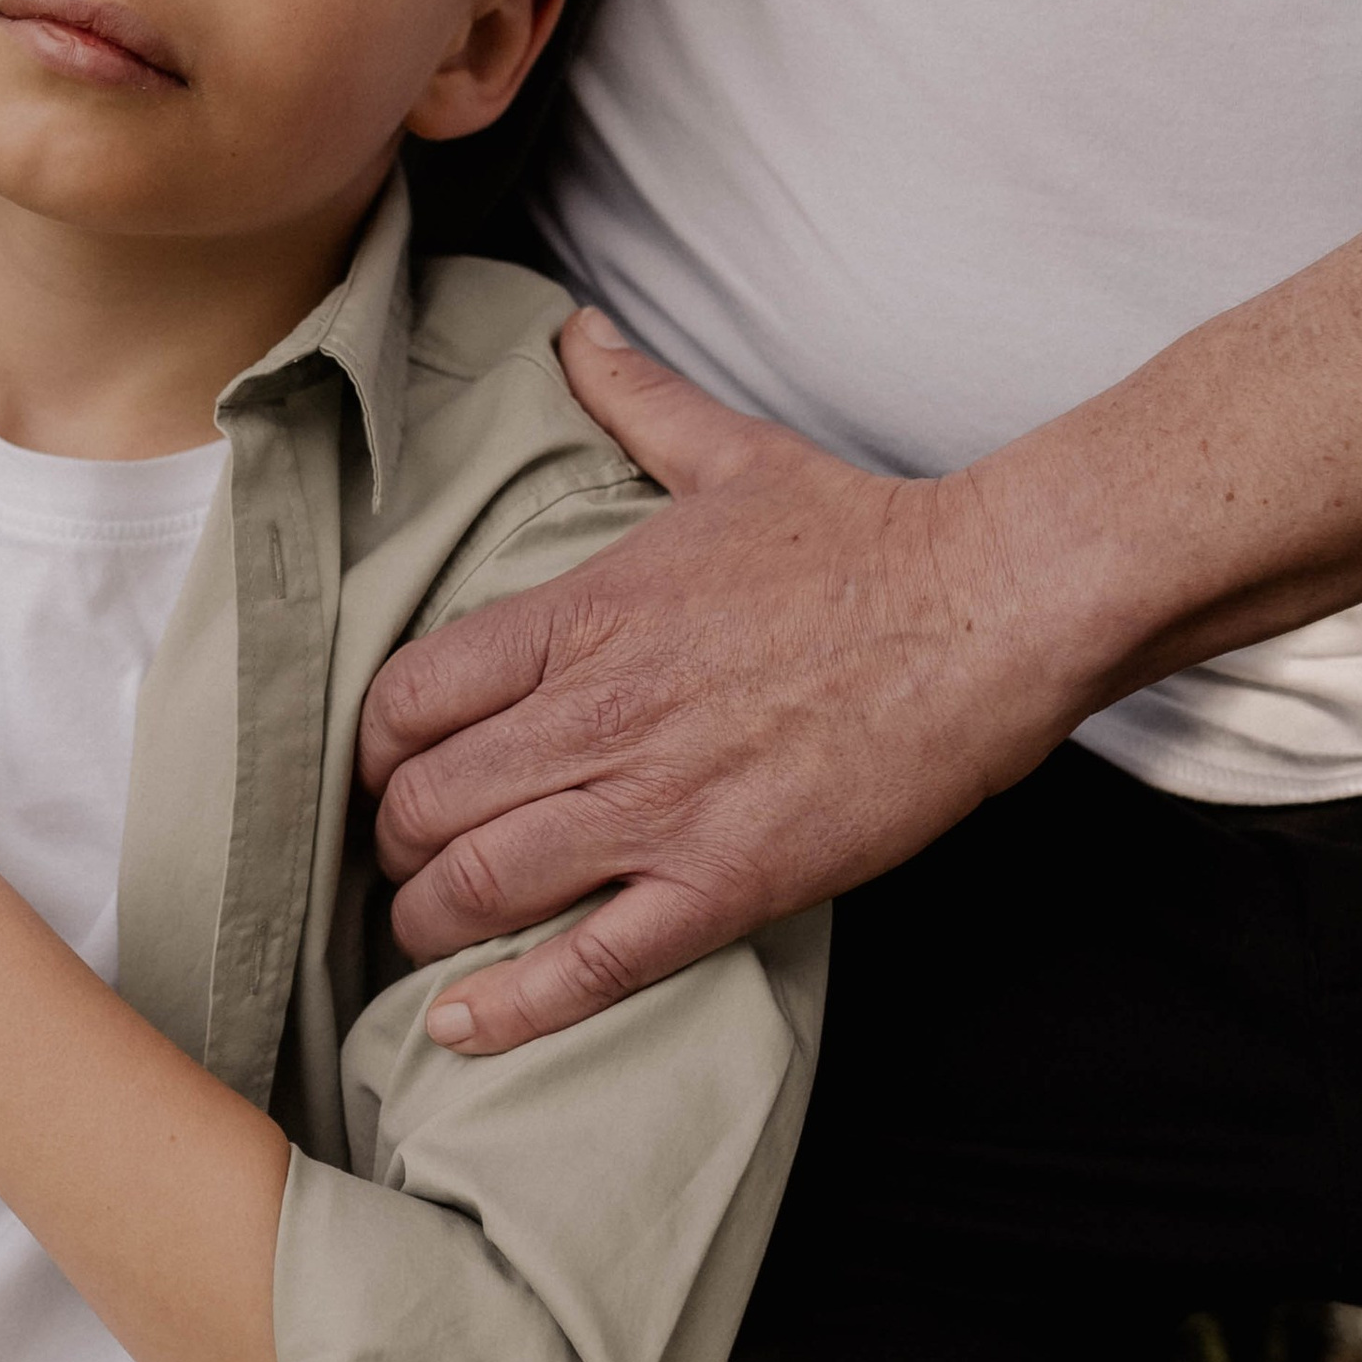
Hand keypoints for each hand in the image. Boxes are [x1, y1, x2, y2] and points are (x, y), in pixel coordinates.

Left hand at [361, 312, 1077, 1049]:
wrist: (990, 607)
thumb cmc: (862, 537)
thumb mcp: (728, 454)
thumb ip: (633, 400)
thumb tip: (575, 334)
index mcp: (580, 616)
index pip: (405, 698)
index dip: (372, 750)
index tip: (385, 770)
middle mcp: (597, 714)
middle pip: (422, 803)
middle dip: (393, 845)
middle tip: (405, 860)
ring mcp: (657, 805)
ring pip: (479, 885)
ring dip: (428, 921)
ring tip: (426, 934)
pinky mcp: (724, 882)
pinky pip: (586, 963)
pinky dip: (508, 1006)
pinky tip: (458, 1027)